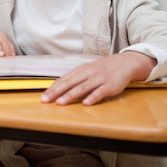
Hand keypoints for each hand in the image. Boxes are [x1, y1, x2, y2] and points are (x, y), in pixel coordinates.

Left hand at [41, 51, 156, 105]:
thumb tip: (58, 87)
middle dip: (56, 92)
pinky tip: (86, 104)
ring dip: (70, 95)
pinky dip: (93, 98)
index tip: (43, 97)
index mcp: (80, 70)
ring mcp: (99, 79)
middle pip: (69, 83)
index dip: (52, 89)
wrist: (124, 63)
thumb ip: (75, 78)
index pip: (63, 80)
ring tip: (60, 103)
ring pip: (82, 88)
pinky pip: (100, 92)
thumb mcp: (87, 70)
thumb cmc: (102, 69)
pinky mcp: (110, 86)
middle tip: (46, 100)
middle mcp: (87, 74)